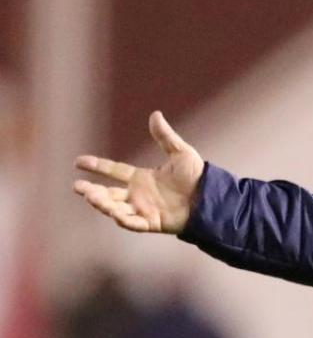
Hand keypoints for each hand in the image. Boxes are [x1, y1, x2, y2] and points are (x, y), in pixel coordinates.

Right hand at [73, 111, 203, 233]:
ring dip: (102, 204)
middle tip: (77, 187)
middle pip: (108, 193)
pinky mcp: (152, 223)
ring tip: (90, 196)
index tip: (78, 161)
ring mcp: (143, 209)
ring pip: (116, 208)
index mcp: (141, 178)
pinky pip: (133, 223)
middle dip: (92, 191)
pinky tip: (113, 213)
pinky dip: (123, 219)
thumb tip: (155, 114)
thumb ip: (165, 136)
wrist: (211, 197)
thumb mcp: (180, 153)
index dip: (97, 166)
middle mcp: (138, 194)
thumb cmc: (197, 176)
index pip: (114, 171)